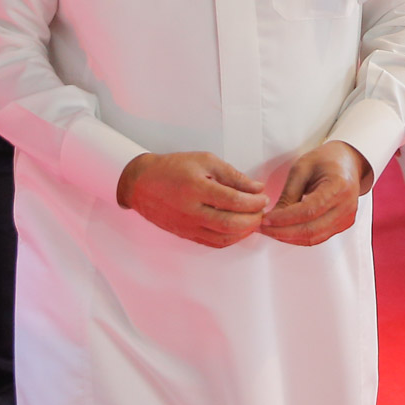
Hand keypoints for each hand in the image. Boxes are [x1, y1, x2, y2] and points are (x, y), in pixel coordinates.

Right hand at [116, 152, 270, 247]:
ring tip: (254, 220)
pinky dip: (231, 239)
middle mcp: (191, 211)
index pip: (233, 201)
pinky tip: (239, 229)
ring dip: (244, 232)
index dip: (254, 201)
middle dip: (253, 219)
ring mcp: (188, 227)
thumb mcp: (204, 161)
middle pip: (231, 224)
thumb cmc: (173, 168)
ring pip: (224, 238)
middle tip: (262, 211)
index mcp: (196, 188)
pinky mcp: (186, 235)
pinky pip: (213, 243)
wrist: (141, 184)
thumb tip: (257, 188)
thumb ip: (232, 175)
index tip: (263, 197)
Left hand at [259, 140, 369, 246]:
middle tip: (264, 228)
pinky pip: (319, 237)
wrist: (349, 161)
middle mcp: (346, 205)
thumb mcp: (302, 168)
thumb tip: (273, 217)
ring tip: (271, 230)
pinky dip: (300, 237)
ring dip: (290, 237)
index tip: (266, 219)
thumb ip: (289, 193)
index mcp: (339, 186)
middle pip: (311, 229)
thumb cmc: (327, 160)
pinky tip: (285, 231)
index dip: (285, 218)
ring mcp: (347, 218)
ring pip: (314, 237)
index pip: (309, 210)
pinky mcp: (343, 225)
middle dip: (283, 232)